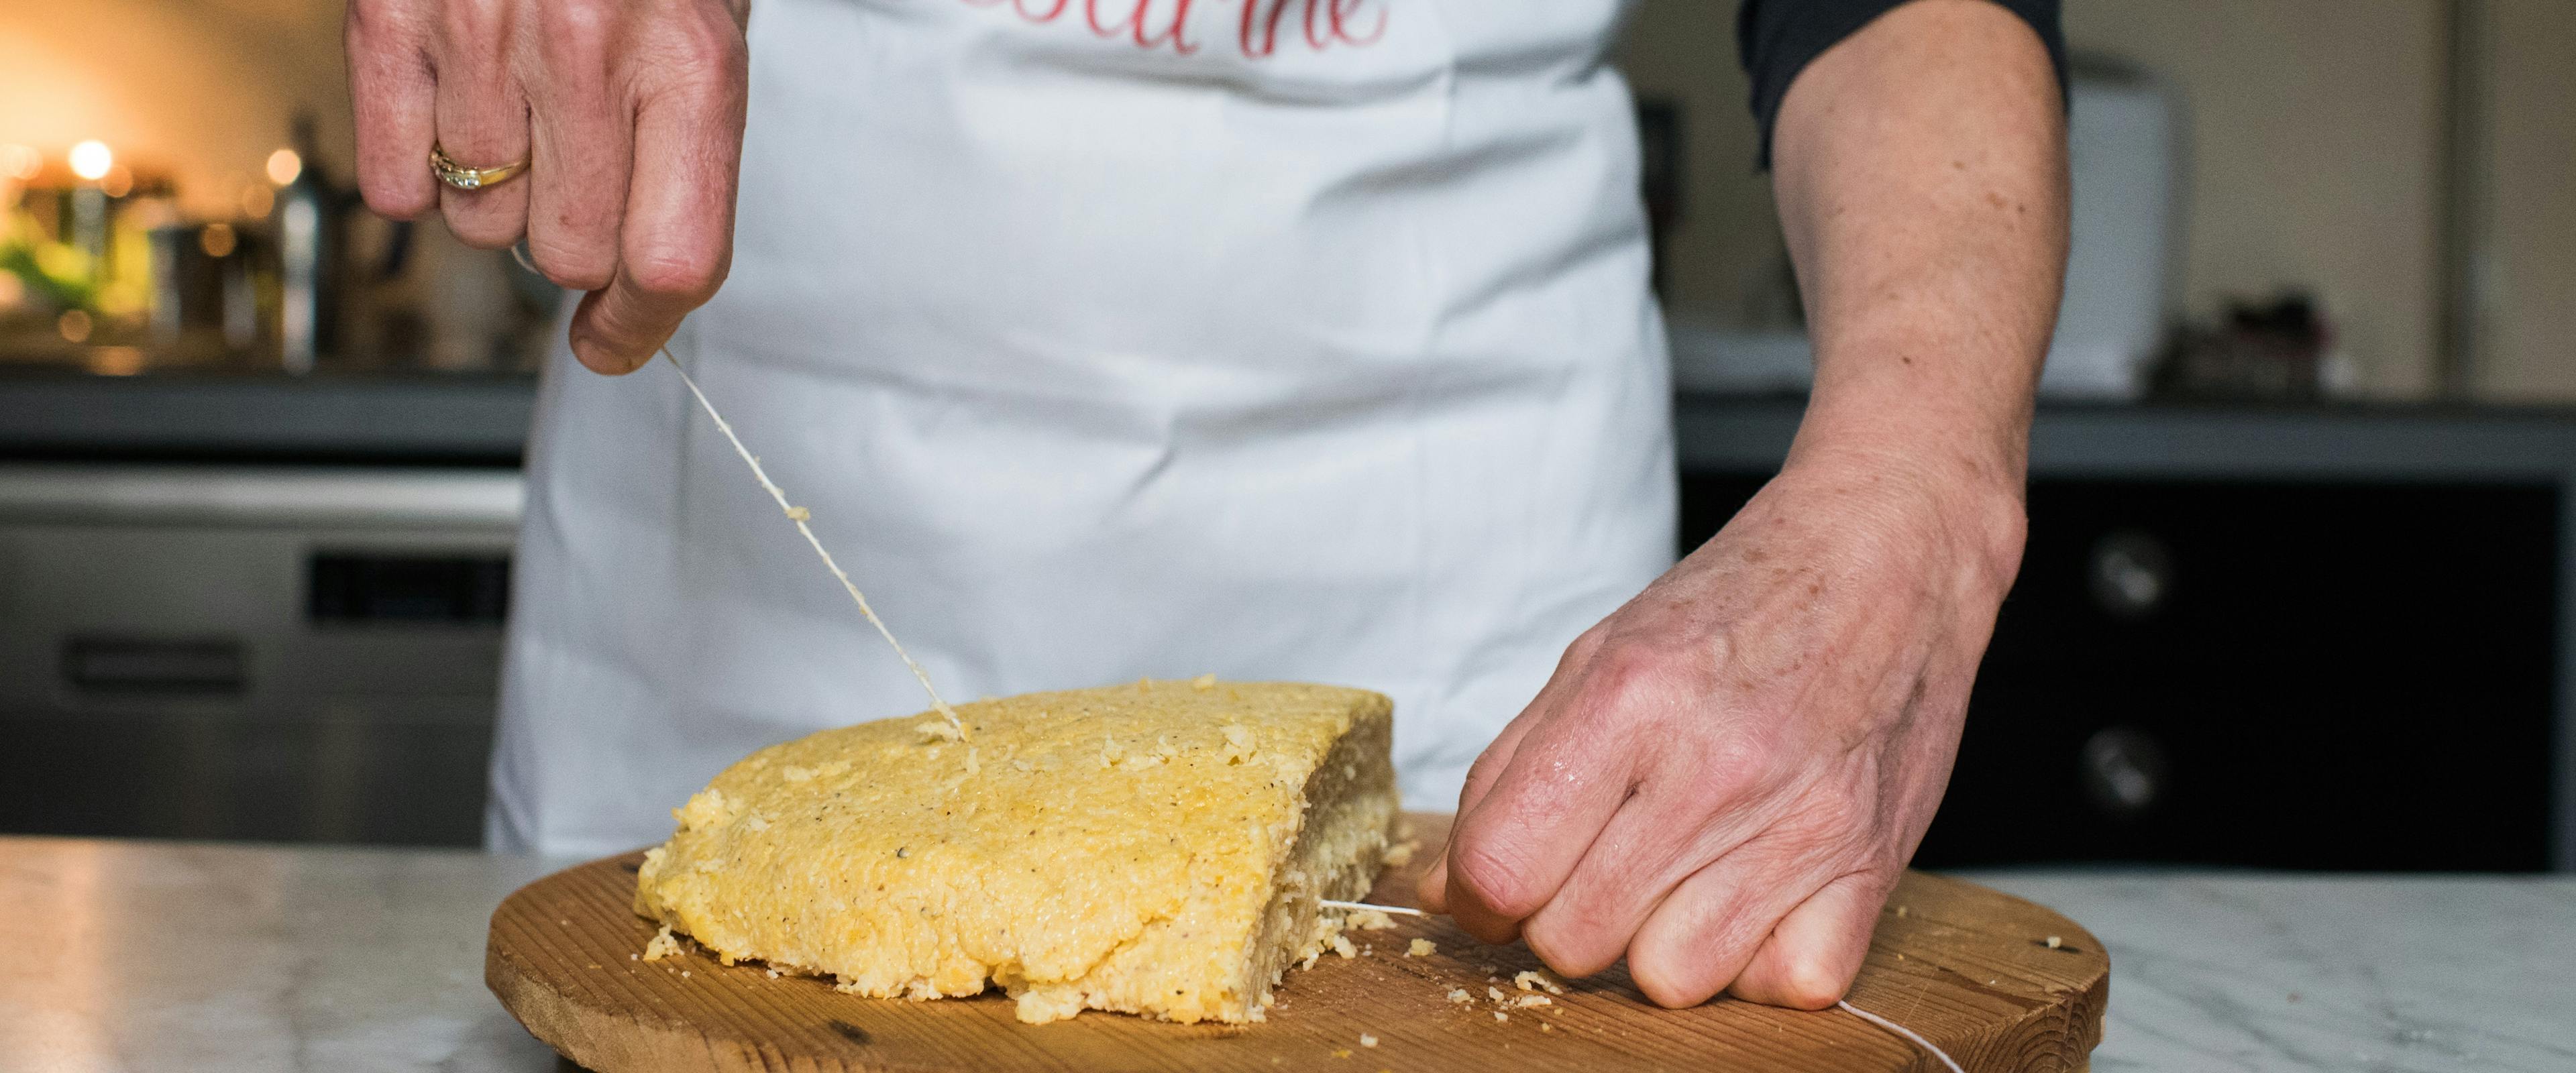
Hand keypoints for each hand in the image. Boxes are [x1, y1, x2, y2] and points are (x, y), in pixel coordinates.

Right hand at [346, 0, 750, 372]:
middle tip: (575, 177)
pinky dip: (418, 172)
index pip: (675, 260)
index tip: (616, 340)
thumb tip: (643, 292)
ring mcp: (483, 33)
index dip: (642, 326)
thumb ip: (684, 159)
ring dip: (498, 196)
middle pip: (569, 254)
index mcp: (692, 63)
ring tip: (519, 116)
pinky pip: (395, 183)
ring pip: (480, 223)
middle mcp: (590, 50)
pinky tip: (453, 111)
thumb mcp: (701, 37)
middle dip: (573, 241)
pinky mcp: (391, 19)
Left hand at [1419, 448, 2024, 1008]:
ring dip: (1656, 945)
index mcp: (1627, 700)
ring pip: (1671, 979)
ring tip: (1677, 879)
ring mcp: (1799, 824)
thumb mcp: (1600, 654)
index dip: (1479, 896)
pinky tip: (1753, 898)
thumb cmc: (1741, 603)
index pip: (1502, 867)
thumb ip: (1512, 772)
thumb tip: (1447, 887)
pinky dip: (1760, 960)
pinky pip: (1785, 984)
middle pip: (1574, 938)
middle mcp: (1712, 767)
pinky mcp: (1871, 866)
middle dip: (1564, 918)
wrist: (1888, 556)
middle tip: (1596, 867)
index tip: (1497, 887)